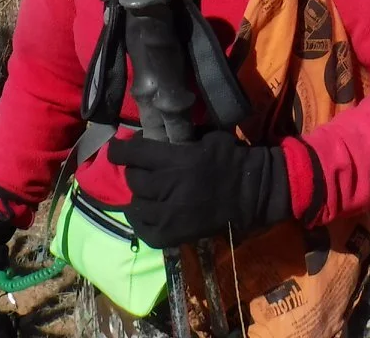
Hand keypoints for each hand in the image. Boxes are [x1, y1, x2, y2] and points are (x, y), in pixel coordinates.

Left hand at [108, 130, 290, 248]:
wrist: (251, 192)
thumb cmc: (231, 159)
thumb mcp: (206, 138)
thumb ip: (179, 137)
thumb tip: (153, 134)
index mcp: (176, 160)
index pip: (132, 154)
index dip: (119, 150)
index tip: (117, 148)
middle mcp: (168, 187)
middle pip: (133, 179)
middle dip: (135, 171)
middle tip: (143, 169)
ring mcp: (169, 215)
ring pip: (136, 204)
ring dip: (140, 196)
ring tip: (148, 192)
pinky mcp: (173, 235)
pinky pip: (143, 230)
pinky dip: (141, 221)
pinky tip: (147, 213)